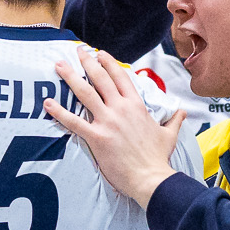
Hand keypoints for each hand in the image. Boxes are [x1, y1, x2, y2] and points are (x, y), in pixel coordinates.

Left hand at [47, 48, 184, 207]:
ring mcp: (108, 121)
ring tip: (59, 66)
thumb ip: (174, 120)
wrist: (151, 178)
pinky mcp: (97, 137)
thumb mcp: (169, 135)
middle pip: (100, 78)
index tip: (99, 53)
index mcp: (137, 105)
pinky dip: (59, 111)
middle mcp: (121, 108)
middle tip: (78, 51)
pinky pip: (73, 121)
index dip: (109, 63)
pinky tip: (47, 103)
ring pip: (85, 93)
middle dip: (87, 62)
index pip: (121, 77)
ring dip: (70, 77)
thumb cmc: (157, 158)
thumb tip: (182, 112)